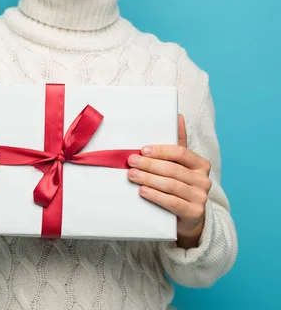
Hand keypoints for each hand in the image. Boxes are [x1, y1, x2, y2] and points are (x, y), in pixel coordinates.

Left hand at [127, 114, 212, 248]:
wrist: (188, 218)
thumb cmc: (180, 186)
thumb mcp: (179, 165)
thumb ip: (177, 143)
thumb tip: (177, 116)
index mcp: (200, 164)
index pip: (180, 152)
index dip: (161, 150)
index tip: (142, 149)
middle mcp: (204, 180)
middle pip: (173, 169)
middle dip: (149, 164)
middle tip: (130, 161)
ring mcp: (200, 197)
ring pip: (171, 185)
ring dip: (148, 178)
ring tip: (132, 175)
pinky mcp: (193, 213)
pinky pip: (172, 202)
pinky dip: (155, 196)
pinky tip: (142, 191)